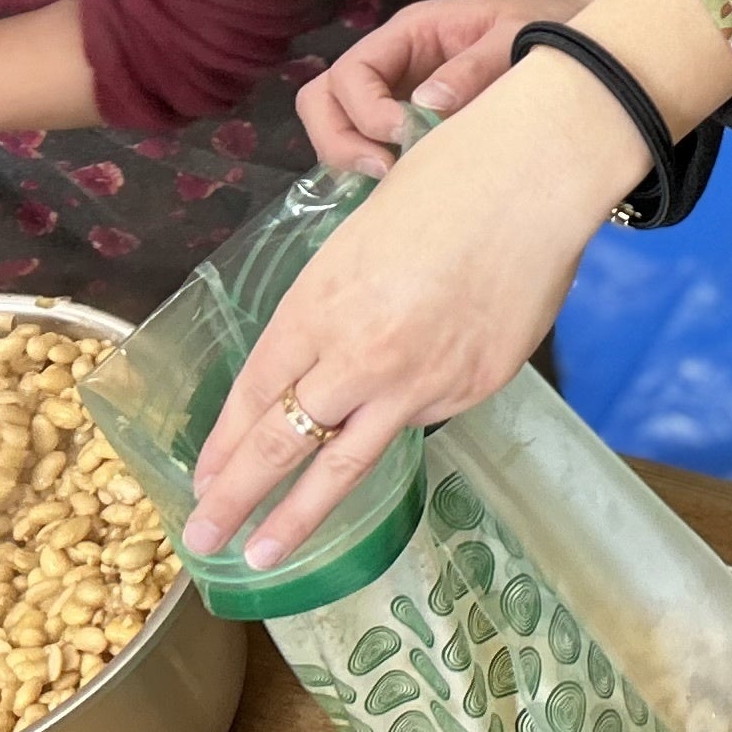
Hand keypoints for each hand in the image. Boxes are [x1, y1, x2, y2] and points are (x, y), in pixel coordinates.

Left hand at [188, 50, 639, 564]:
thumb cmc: (440, 186)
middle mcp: (358, 355)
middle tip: (201, 541)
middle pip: (281, 443)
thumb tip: (324, 376)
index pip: (254, 392)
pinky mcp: (471, 390)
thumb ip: (331, 316)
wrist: (530, 176)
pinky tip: (413, 391)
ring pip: (345, 465)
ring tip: (263, 555)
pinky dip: (403, 417)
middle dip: (234, 499)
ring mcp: (418, 381)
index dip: (225, 443)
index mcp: (317, 306)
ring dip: (297, 517)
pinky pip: (423, 419)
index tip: (201, 480)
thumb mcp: (354, 244)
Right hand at [293, 0, 595, 174]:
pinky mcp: (413, 133)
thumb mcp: (521, 36)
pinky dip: (376, 175)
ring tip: (396, 185)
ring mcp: (396, 100)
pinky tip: (409, 193)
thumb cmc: (551, 29)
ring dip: (352, 160)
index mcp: (411, 34)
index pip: (351, 71)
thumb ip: (477, 66)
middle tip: (385, 173)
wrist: (586, 46)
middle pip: (323, 100)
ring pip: (337, 128)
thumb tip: (427, 104)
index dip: (364, 109)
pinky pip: (371, 152)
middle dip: (340, 140)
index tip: (403, 137)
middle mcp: (393, 66)